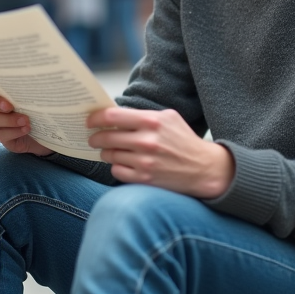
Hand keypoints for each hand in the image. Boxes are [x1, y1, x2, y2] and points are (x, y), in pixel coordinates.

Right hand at [0, 89, 53, 156]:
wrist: (54, 129)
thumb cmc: (45, 106)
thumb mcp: (39, 93)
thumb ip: (31, 85)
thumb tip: (37, 72)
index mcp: (1, 92)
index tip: (6, 100)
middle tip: (11, 107)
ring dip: (9, 120)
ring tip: (26, 120)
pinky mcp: (6, 138)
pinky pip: (2, 135)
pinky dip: (14, 132)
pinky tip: (27, 129)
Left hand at [86, 106, 234, 198]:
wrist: (204, 168)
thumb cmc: (183, 140)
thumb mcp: (168, 118)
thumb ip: (142, 114)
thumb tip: (113, 114)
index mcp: (153, 121)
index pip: (112, 116)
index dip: (96, 118)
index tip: (90, 121)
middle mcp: (147, 141)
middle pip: (106, 137)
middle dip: (96, 137)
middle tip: (94, 138)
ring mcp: (145, 162)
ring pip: (109, 155)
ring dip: (106, 152)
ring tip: (110, 150)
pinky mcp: (144, 179)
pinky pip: (116, 171)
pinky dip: (116, 166)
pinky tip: (123, 163)